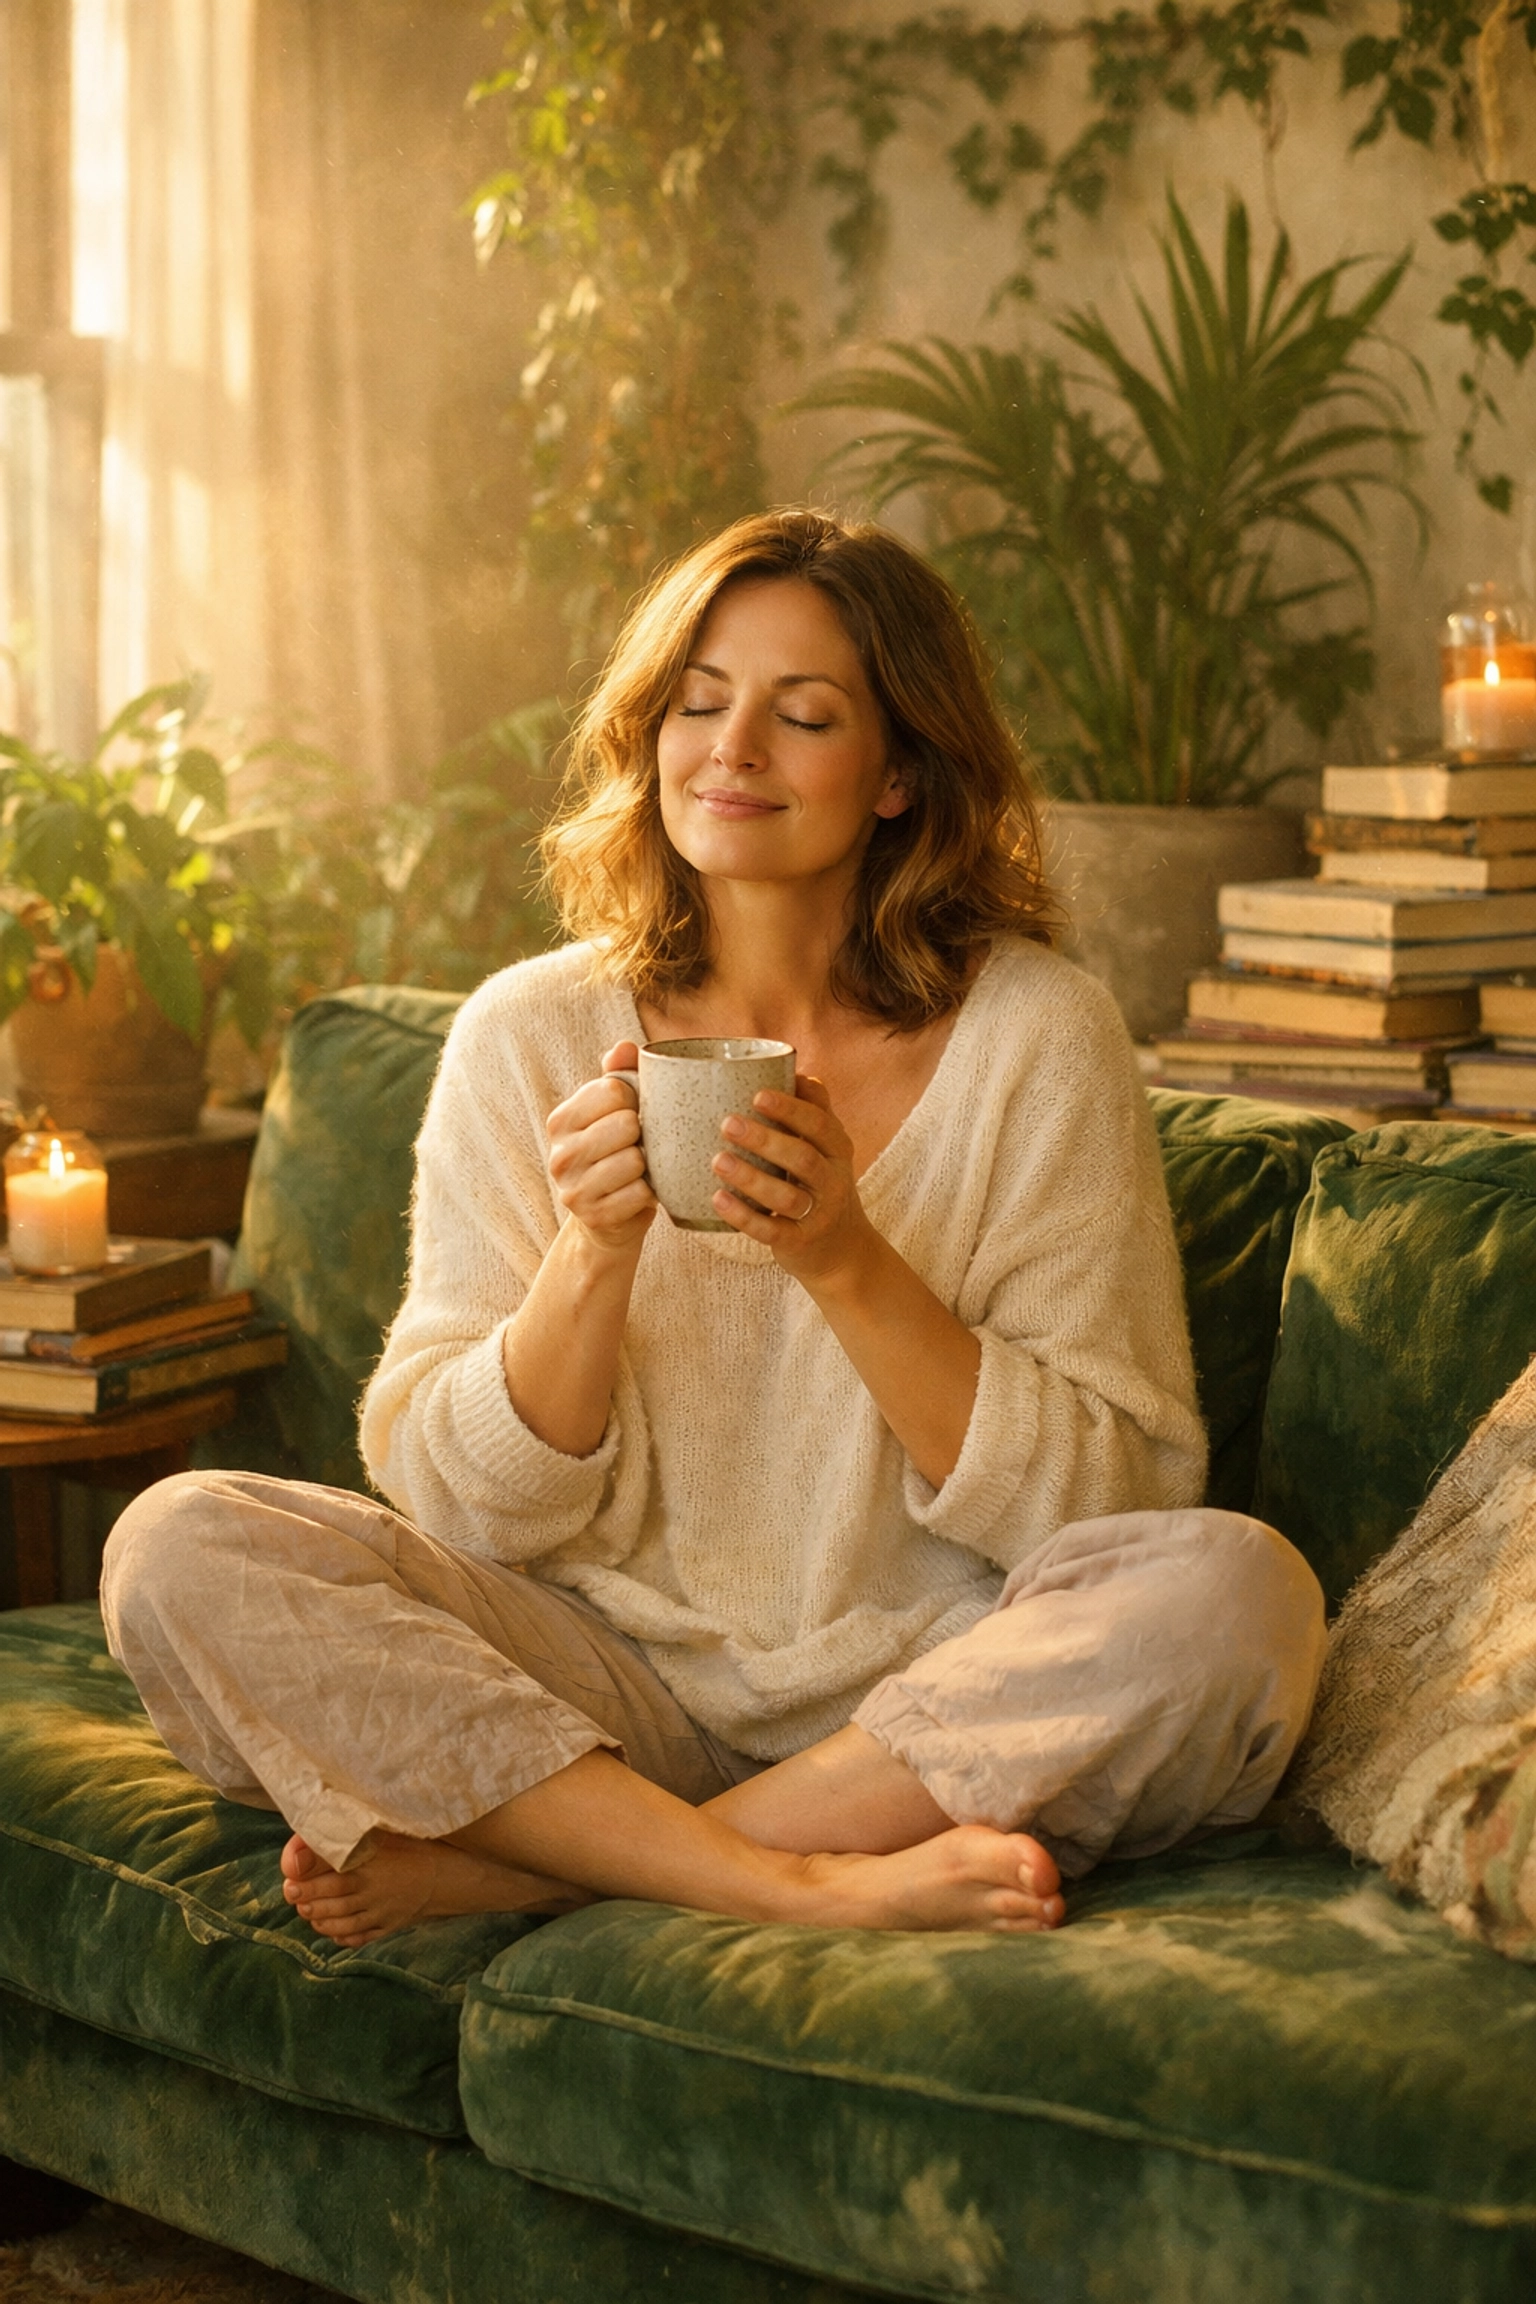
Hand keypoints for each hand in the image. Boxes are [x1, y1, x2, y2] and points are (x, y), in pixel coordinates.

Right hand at [545, 1042, 656, 1255]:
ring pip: (634, 1159)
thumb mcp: (613, 1112)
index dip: (637, 1100)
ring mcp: (573, 1188)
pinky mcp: (593, 1216)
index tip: (635, 1114)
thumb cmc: (615, 1154)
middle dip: (644, 1134)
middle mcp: (560, 1154)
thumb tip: (625, 1047)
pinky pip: (639, 1193)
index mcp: (561, 1120)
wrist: (608, 1219)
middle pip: (625, 1124)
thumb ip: (619, 1074)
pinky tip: (642, 1192)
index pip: (614, 1090)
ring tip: (641, 1170)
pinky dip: (650, 1193)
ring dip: (648, 1165)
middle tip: (640, 1145)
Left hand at [710, 1075, 874, 1287]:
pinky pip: (771, 1231)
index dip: (791, 1109)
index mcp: (837, 1150)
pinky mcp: (800, 1243)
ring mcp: (818, 1214)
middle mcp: (832, 1181)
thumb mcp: (827, 1148)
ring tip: (718, 1160)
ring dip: (750, 1178)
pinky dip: (743, 1217)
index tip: (758, 1095)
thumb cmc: (821, 1185)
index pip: (820, 1124)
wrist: (841, 1249)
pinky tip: (718, 1200)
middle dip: (765, 1140)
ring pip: (786, 1197)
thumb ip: (813, 1110)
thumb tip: (791, 1066)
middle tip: (727, 1123)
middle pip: (802, 1158)